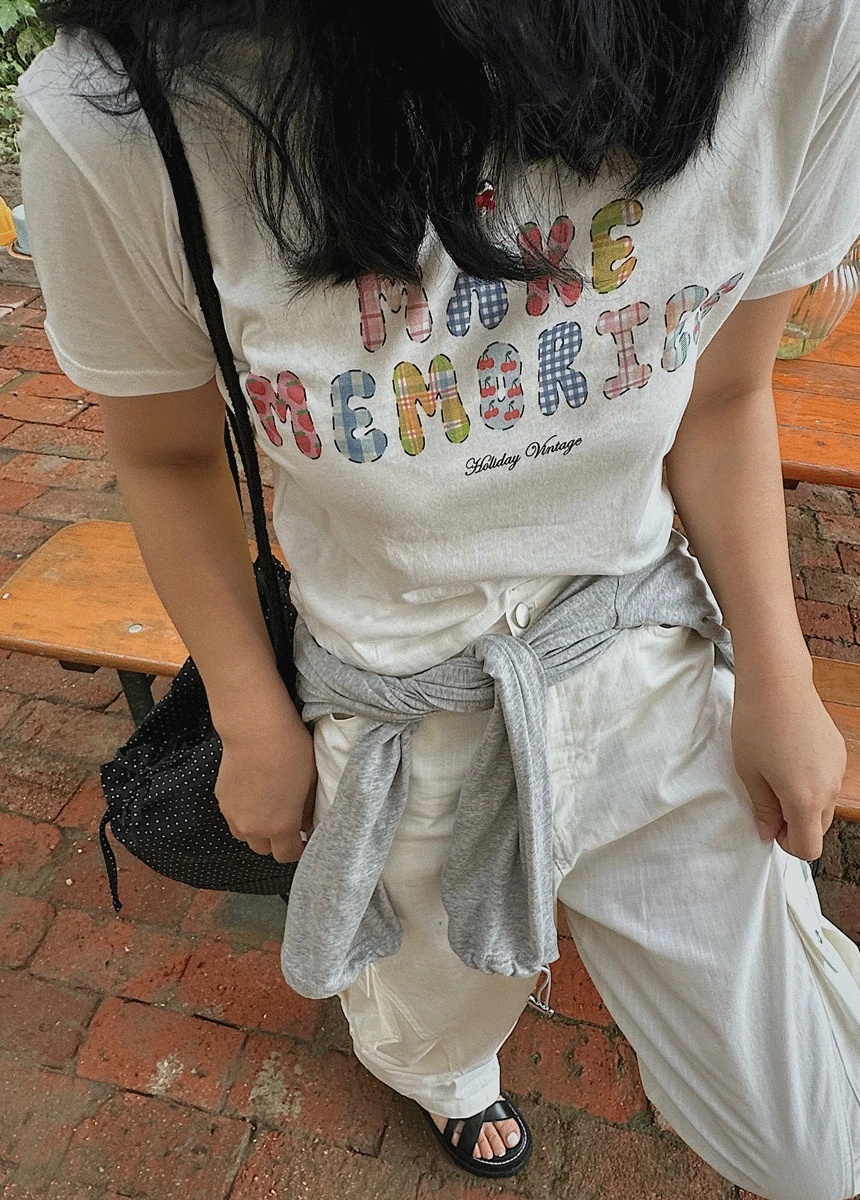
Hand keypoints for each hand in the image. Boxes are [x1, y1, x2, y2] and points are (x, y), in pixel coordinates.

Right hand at [215, 712, 316, 862]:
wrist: (255, 730)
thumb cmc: (289, 752)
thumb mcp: (311, 782)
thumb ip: (307, 810)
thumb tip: (306, 823)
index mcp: (280, 827)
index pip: (287, 856)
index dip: (297, 850)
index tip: (303, 840)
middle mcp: (254, 828)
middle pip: (264, 850)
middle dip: (276, 842)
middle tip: (286, 824)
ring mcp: (233, 815)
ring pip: (245, 836)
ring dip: (256, 830)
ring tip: (267, 810)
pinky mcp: (221, 800)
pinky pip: (233, 817)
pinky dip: (242, 813)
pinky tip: (253, 794)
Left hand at [732, 676, 846, 860]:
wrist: (777, 683)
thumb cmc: (756, 725)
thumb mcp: (749, 772)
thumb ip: (762, 808)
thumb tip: (767, 833)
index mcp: (805, 800)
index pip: (808, 848)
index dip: (785, 843)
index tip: (768, 824)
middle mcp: (829, 788)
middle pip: (818, 829)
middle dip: (794, 824)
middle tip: (768, 799)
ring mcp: (838, 769)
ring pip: (825, 805)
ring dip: (804, 803)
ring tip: (777, 775)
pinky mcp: (839, 752)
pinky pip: (828, 781)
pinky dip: (813, 782)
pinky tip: (790, 757)